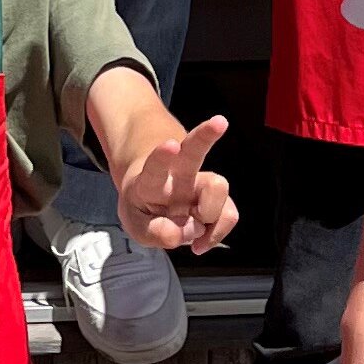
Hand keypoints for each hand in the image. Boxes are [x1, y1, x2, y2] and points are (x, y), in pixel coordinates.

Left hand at [115, 112, 234, 251]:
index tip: (171, 144)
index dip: (162, 156)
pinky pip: (228, 214)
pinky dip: (217, 233)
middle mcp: (178, 175)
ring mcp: (199, 184)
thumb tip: (185, 232)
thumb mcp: (136, 225)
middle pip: (193, 149)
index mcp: (151, 180)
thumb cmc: (143, 207)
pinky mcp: (217, 197)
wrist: (156, 198)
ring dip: (212, 214)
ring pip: (219, 185)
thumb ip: (154, 233)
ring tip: (194, 231)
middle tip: (219, 122)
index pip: (155, 167)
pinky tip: (201, 241)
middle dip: (205, 135)